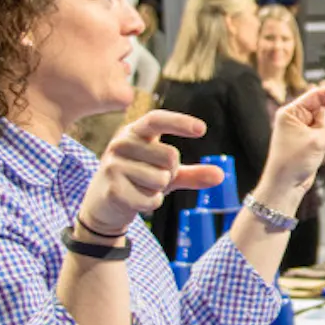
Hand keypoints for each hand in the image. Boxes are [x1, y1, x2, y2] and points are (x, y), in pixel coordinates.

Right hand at [80, 111, 224, 234]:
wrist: (104, 205)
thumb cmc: (138, 181)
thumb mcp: (167, 174)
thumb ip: (193, 173)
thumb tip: (220, 175)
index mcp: (135, 132)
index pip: (157, 119)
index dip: (179, 122)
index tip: (202, 129)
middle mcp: (121, 143)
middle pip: (170, 156)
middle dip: (171, 172)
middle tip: (152, 177)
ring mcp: (113, 165)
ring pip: (161, 179)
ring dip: (158, 190)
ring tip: (140, 188)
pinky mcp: (112, 188)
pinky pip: (151, 199)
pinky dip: (151, 204)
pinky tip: (135, 201)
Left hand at [263, 83, 324, 192]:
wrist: (284, 186)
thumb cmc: (290, 163)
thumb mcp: (317, 142)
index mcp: (291, 112)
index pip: (317, 94)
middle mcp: (297, 119)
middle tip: (321, 136)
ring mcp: (305, 130)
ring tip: (320, 146)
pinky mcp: (311, 140)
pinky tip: (324, 149)